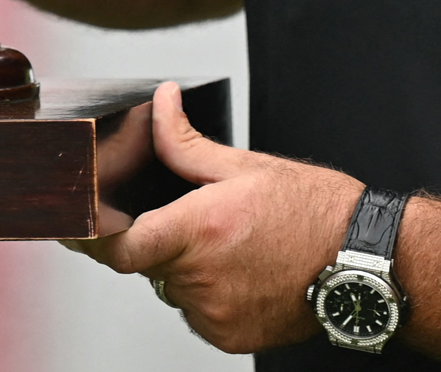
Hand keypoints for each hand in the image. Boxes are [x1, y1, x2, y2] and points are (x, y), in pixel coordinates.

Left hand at [65, 82, 361, 353]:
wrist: (363, 261)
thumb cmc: (315, 210)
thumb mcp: (246, 166)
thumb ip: (185, 142)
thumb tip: (160, 103)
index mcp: (199, 228)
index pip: (119, 247)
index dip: (92, 239)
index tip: (76, 230)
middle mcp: (201, 277)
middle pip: (148, 263)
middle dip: (162, 242)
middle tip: (201, 223)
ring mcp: (215, 313)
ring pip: (173, 289)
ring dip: (187, 269)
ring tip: (236, 247)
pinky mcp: (229, 337)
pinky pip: (198, 314)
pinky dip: (209, 295)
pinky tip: (245, 272)